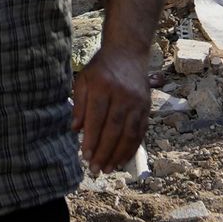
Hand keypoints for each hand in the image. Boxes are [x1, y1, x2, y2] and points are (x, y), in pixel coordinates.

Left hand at [74, 46, 152, 173]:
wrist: (128, 52)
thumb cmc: (101, 68)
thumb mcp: (84, 79)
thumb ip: (79, 104)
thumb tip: (75, 130)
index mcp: (103, 86)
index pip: (97, 117)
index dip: (92, 138)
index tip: (85, 156)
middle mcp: (123, 95)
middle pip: (114, 128)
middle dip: (104, 151)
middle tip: (95, 169)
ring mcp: (138, 102)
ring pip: (129, 133)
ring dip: (119, 154)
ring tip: (109, 169)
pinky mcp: (147, 107)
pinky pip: (140, 131)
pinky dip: (132, 148)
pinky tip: (123, 160)